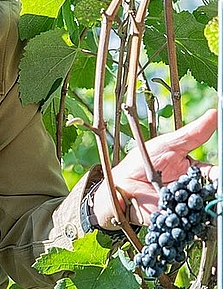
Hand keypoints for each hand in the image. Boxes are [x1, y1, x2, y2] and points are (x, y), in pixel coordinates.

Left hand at [93, 109, 217, 228]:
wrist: (121, 185)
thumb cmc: (142, 162)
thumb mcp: (168, 144)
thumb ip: (193, 134)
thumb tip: (214, 114)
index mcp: (195, 171)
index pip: (217, 172)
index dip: (221, 172)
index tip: (219, 173)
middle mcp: (194, 189)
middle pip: (215, 191)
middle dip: (218, 189)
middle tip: (215, 183)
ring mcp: (187, 206)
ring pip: (209, 207)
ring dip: (213, 204)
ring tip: (213, 197)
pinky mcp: (178, 219)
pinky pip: (195, 222)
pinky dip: (200, 218)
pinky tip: (204, 212)